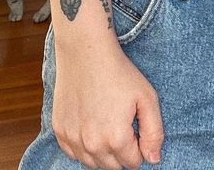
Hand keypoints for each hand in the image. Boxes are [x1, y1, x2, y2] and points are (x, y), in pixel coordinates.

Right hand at [52, 40, 163, 169]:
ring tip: (110, 123)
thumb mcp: (147, 98)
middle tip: (125, 124)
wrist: (87, 54)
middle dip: (123, 152)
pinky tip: (93, 125)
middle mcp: (91, 145)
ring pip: (93, 163)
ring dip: (104, 152)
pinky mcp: (60, 131)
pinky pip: (74, 153)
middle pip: (113, 167)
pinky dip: (85, 147)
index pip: (133, 163)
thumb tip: (154, 159)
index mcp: (116, 139)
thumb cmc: (120, 73)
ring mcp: (72, 140)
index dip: (140, 147)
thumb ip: (154, 132)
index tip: (138, 126)